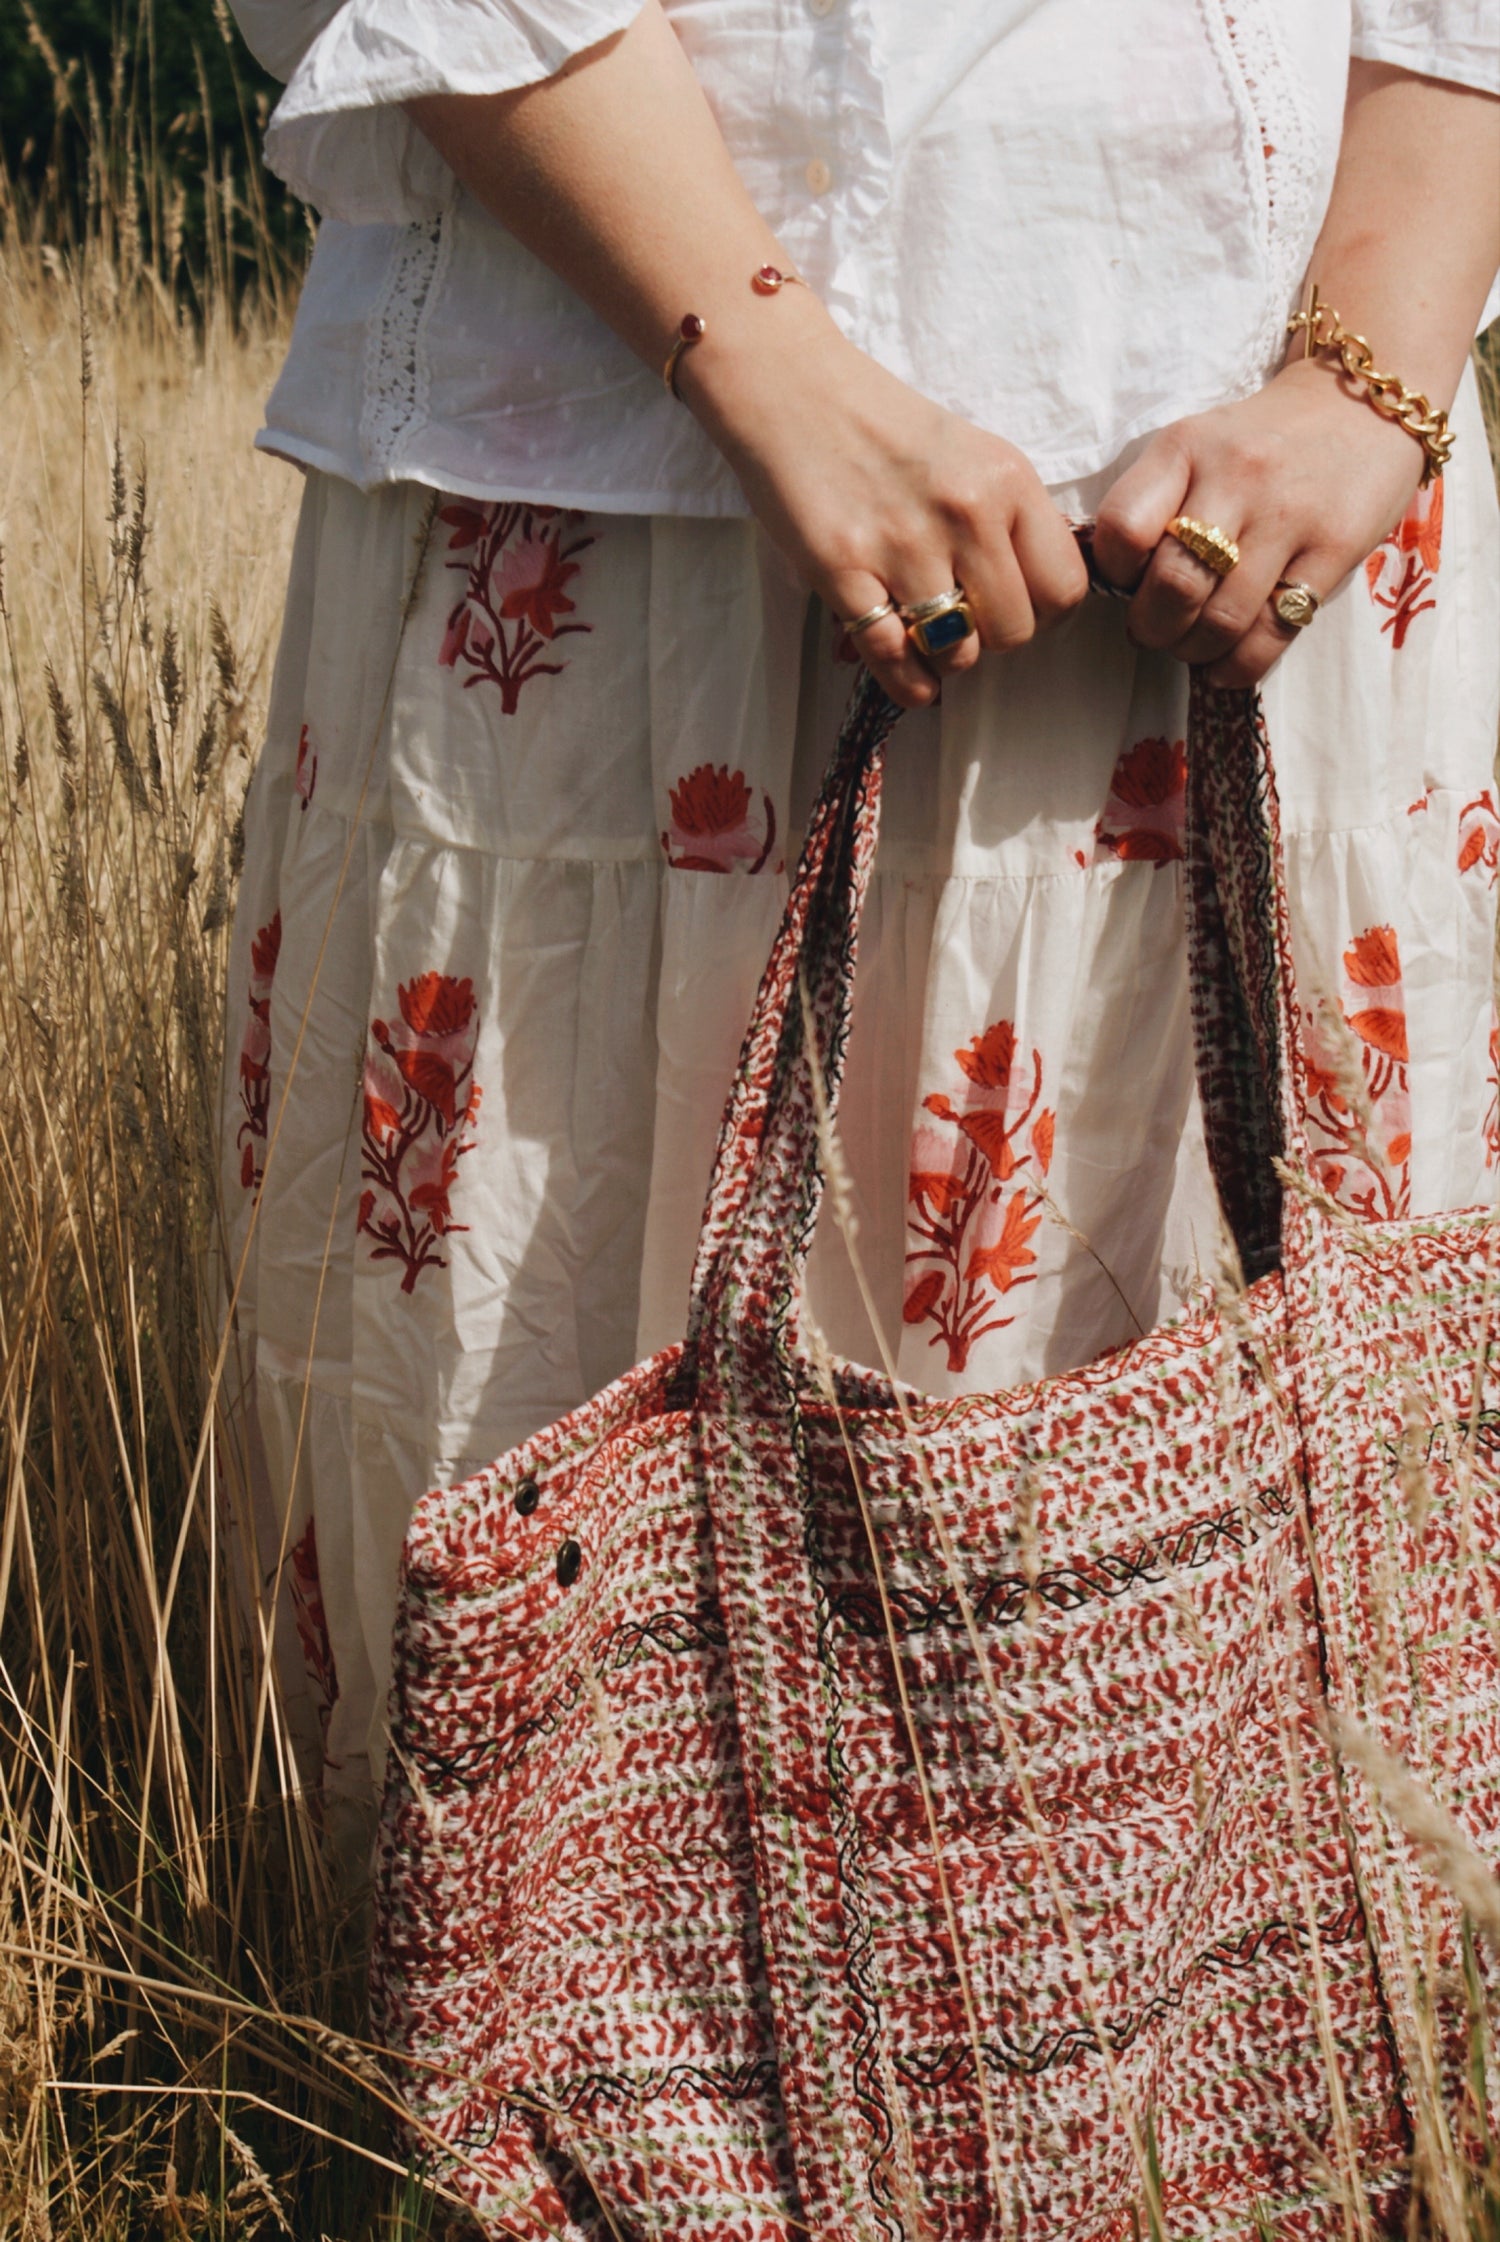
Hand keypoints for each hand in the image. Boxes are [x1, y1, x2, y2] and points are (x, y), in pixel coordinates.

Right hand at [683, 301, 1087, 708]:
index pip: (1064, 587)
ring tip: (927, 633)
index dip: (1043, 613)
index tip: (1016, 607)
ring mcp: (903, 544)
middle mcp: (964, 512)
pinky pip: (894, 659)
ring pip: (957, 652)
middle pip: (1015, 631)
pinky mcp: (844, 571)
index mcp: (1006, 479)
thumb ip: (1007, 518)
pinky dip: (908, 681)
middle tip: (965, 619)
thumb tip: (1030, 599)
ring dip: (945, 656)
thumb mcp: (970, 454)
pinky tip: (909, 674)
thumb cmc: (883, 427)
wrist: (791, 389)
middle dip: (991, 638)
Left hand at [1092, 362, 1428, 686]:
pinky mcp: (1334, 550)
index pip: (1123, 528)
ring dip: (1194, 650)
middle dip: (1152, 628)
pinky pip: (1273, 633)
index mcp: (1187, 448)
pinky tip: (1226, 664)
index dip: (1116, 573)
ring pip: (1221, 620)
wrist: (1365, 401)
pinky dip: (1239, 665)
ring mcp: (1289, 516)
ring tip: (1192, 645)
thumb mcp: (1199, 444)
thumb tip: (1119, 585)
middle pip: (1173, 585)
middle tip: (1156, 630)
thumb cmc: (1262, 440)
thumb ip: (1156, 501)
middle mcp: (1237, 477)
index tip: (1129, 581)